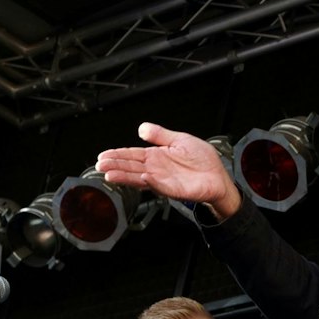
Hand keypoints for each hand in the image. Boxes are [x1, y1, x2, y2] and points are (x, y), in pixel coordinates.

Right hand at [96, 123, 242, 217]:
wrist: (218, 176)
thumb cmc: (202, 161)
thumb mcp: (179, 140)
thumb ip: (160, 134)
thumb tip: (142, 128)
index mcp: (156, 156)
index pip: (132, 155)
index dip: (117, 154)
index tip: (103, 155)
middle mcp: (157, 169)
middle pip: (131, 167)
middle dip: (115, 166)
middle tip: (100, 165)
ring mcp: (164, 180)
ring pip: (140, 178)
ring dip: (125, 177)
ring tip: (110, 175)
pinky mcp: (175, 190)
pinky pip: (161, 186)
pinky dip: (151, 182)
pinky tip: (142, 178)